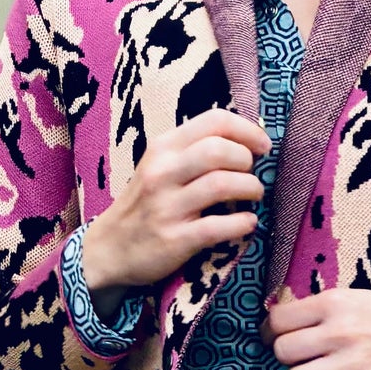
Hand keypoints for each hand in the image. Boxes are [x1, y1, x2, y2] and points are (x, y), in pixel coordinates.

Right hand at [79, 110, 271, 293]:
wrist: (108, 249)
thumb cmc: (144, 205)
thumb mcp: (159, 166)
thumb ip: (193, 151)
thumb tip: (245, 142)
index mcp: (163, 148)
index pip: (214, 121)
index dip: (247, 130)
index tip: (262, 146)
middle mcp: (163, 172)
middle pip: (219, 150)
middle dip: (247, 160)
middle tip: (252, 174)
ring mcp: (167, 207)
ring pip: (222, 184)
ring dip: (250, 188)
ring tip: (254, 196)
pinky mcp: (175, 239)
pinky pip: (219, 227)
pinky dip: (243, 224)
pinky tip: (247, 223)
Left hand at [264, 288, 370, 369]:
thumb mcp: (356, 298)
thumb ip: (321, 308)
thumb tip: (280, 321)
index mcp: (336, 303)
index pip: (279, 320)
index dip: (269, 332)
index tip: (272, 339)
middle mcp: (341, 332)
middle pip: (283, 351)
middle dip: (282, 358)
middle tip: (293, 361)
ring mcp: (353, 365)